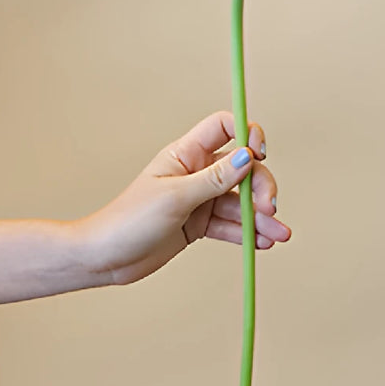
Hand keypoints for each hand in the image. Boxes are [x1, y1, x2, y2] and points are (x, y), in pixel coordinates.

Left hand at [75, 111, 290, 284]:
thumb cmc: (129, 221)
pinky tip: (262, 243)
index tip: (260, 154)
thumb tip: (247, 157)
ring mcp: (199, 200)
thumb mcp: (175, 198)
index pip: (225, 128)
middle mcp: (196, 173)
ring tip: (278, 236)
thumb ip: (214, 179)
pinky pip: (230, 225)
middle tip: (269, 210)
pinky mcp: (199, 225)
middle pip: (242, 170)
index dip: (248, 134)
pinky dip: (247, 233)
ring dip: (261, 218)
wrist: (105, 257)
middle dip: (260, 188)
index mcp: (186, 154)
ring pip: (240, 202)